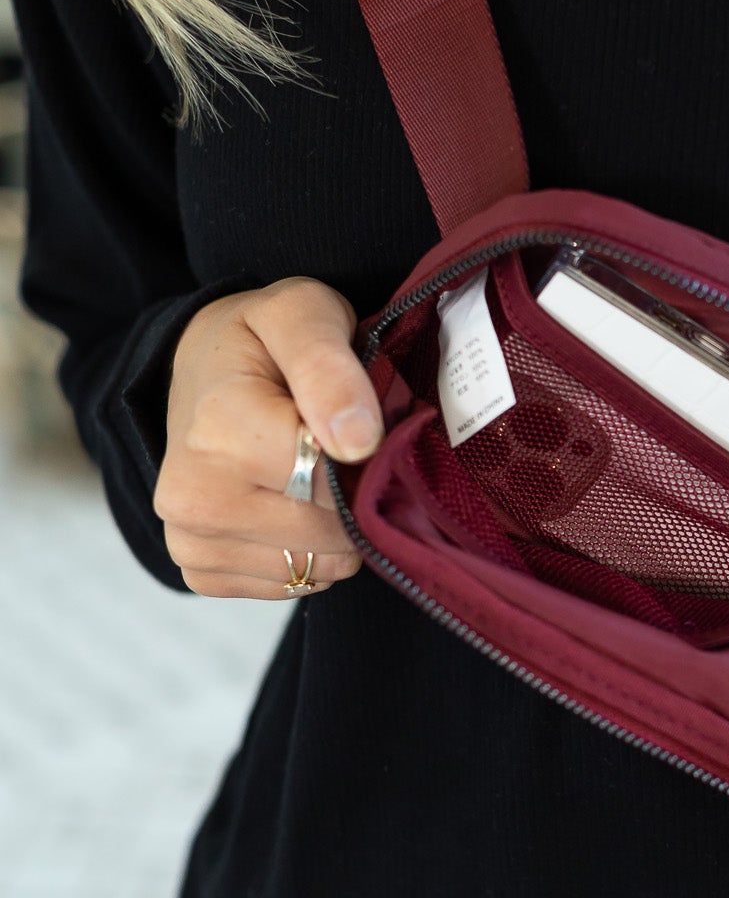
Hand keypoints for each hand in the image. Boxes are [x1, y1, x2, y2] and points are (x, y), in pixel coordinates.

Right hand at [155, 277, 383, 599]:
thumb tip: (357, 441)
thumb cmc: (258, 339)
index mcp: (217, 432)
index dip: (366, 457)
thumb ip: (329, 366)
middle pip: (331, 533)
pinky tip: (293, 502)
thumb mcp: (300, 313)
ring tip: (313, 470)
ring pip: (322, 567)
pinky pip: (296, 584)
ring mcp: (192, 542)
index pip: (332, 484)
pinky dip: (312, 550)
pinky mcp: (201, 572)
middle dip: (354, 493)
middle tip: (339, 446)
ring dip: (338, 525)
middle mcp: (194, 499)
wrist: (199, 371)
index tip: (357, 423)